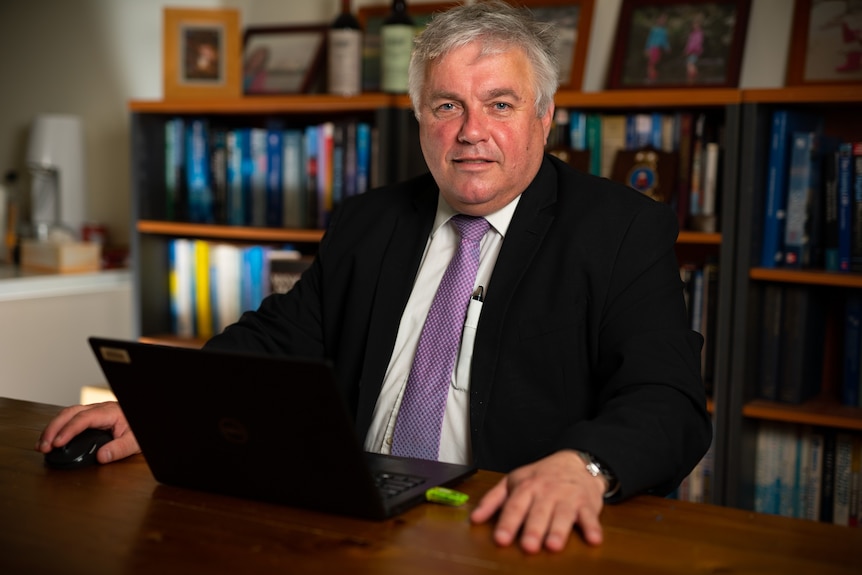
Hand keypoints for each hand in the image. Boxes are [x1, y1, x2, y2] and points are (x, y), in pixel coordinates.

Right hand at [35, 401, 139, 463]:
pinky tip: (50, 439)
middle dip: (53, 429)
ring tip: (42, 445)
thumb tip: (101, 457)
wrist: (143, 422)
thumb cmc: (138, 429)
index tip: (58, 443)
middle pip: (69, 413)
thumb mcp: (134, 441)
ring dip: (52, 428)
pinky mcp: (90, 417)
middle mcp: (98, 409)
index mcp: (108, 412)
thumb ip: (119, 449)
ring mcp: (93, 412)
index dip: (68, 430)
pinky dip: (57, 428)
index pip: (83, 419)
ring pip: (67, 414)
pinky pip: (70, 419)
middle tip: (44, 446)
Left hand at [470, 449, 605, 552]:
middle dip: (533, 529)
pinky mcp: (587, 504)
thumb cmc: (541, 476)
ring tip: (553, 545)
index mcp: (526, 488)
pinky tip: (593, 539)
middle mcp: (547, 492)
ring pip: (563, 515)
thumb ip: (492, 500)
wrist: (575, 462)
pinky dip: (593, 528)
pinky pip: (590, 516)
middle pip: (538, 513)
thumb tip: (474, 519)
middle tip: (528, 546)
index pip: (514, 506)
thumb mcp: (513, 482)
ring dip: (558, 531)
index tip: (501, 539)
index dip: (507, 523)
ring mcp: (568, 498)